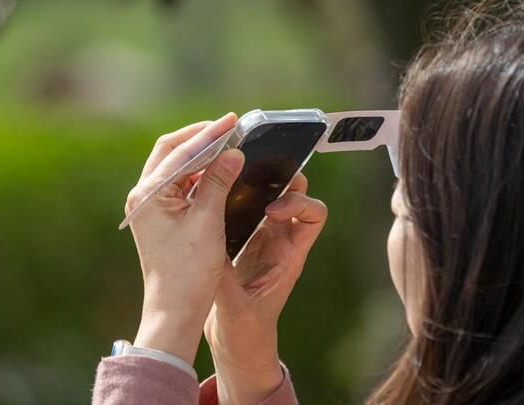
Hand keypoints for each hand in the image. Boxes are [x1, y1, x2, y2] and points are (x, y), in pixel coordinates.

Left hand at [125, 113, 244, 365]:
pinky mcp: (162, 216)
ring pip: (177, 166)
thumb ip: (218, 182)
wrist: (175, 310)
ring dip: (202, 154)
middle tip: (230, 127)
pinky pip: (181, 183)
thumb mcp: (207, 222)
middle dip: (201, 138)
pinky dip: (200, 173)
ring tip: (229, 144)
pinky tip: (221, 169)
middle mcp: (144, 196)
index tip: (232, 122)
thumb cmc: (188, 271)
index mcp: (148, 195)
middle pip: (172, 151)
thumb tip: (234, 153)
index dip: (209, 135)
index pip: (180, 152)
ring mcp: (151, 206)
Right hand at [204, 173, 327, 403]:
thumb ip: (224, 280)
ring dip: (254, 184)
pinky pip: (243, 207)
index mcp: (290, 255)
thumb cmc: (246, 332)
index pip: (315, 215)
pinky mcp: (241, 239)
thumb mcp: (234, 309)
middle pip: (295, 194)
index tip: (270, 210)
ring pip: (269, 196)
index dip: (298, 203)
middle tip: (251, 179)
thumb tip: (209, 248)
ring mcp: (262, 238)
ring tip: (229, 179)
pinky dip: (233, 196)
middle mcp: (280, 241)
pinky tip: (212, 196)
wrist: (237, 344)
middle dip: (279, 180)